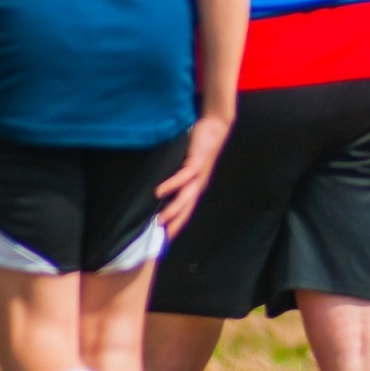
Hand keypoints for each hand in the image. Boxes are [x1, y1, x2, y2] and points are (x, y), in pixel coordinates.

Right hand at [156, 115, 231, 238]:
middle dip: (174, 225)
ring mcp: (198, 175)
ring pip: (185, 197)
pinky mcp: (196, 162)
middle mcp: (197, 185)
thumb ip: (174, 177)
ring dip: (173, 210)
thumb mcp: (184, 165)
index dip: (176, 226)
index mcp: (194, 188)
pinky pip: (183, 176)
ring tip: (160, 221)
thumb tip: (155, 190)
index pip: (185, 211)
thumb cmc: (196, 147)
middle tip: (160, 239)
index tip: (164, 241)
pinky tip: (159, 191)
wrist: (214, 129)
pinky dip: (171, 184)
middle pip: (186, 210)